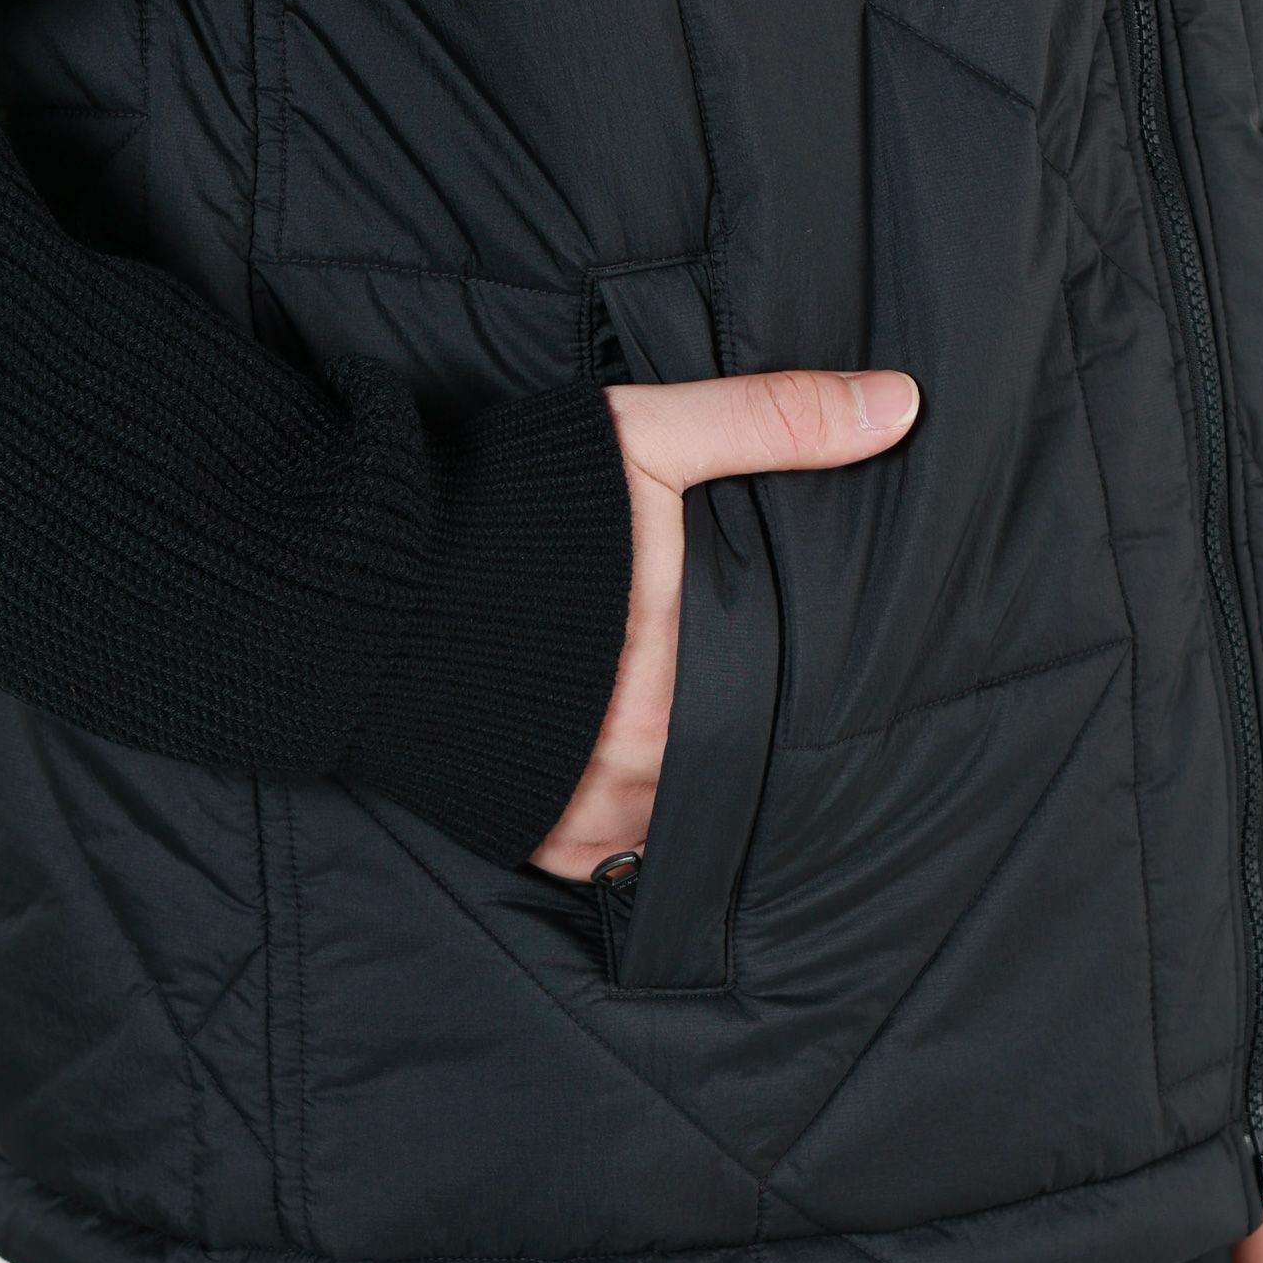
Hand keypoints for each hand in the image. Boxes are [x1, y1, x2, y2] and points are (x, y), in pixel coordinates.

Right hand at [530, 368, 920, 880]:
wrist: (362, 573)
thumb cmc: (510, 503)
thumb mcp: (645, 439)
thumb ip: (773, 421)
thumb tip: (900, 403)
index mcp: (684, 687)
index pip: (785, 718)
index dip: (804, 702)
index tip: (810, 678)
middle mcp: (640, 768)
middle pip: (734, 774)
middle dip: (747, 744)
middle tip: (756, 709)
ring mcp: (583, 813)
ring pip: (682, 824)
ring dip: (693, 791)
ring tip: (698, 744)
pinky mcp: (534, 836)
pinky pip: (612, 860)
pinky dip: (631, 829)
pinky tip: (634, 780)